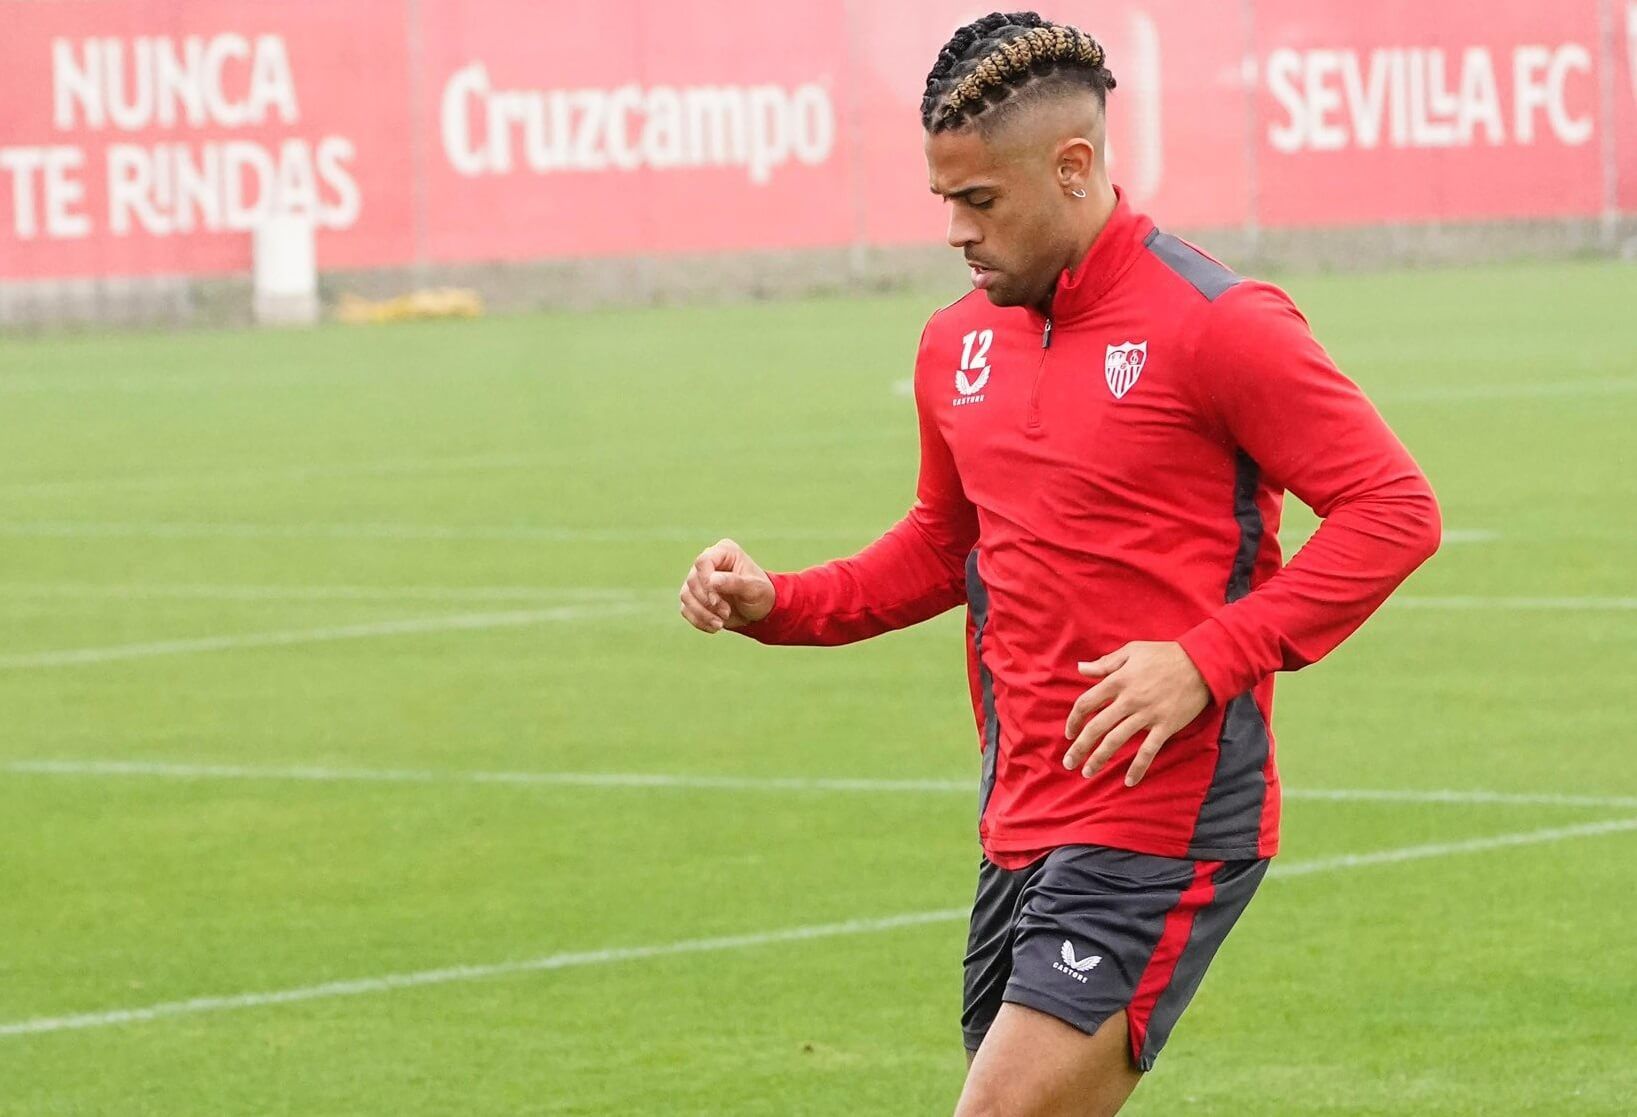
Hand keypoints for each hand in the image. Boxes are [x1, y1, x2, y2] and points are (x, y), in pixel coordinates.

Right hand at [678, 538, 774, 632]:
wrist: (759, 611)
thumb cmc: (761, 594)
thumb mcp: (754, 589)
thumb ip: (735, 582)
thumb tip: (712, 580)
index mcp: (724, 552)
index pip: (703, 562)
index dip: (705, 582)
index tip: (717, 601)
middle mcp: (708, 562)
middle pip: (693, 580)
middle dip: (708, 602)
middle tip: (726, 613)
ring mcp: (698, 579)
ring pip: (686, 595)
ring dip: (702, 613)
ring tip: (720, 624)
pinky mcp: (694, 596)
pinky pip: (686, 609)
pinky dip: (699, 620)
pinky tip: (715, 627)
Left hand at [1062, 641, 1210, 785]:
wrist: (1202, 663)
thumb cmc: (1165, 655)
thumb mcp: (1132, 651)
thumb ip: (1105, 663)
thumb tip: (1081, 668)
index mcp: (1118, 680)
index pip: (1086, 703)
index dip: (1074, 720)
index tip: (1069, 733)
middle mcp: (1128, 700)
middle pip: (1097, 727)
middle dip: (1080, 747)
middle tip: (1068, 762)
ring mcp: (1147, 714)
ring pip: (1117, 741)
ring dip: (1099, 759)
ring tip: (1087, 773)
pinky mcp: (1165, 726)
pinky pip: (1148, 751)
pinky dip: (1138, 767)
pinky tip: (1128, 781)